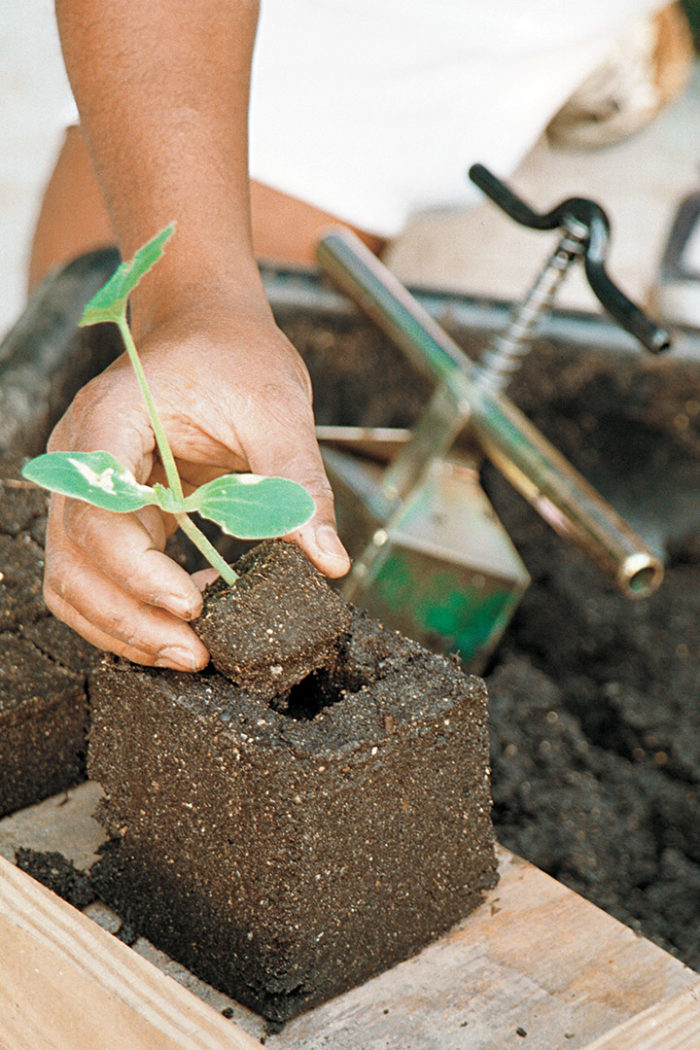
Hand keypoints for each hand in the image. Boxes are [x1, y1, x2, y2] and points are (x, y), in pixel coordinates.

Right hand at [43, 299, 349, 668]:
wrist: (208, 327)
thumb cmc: (235, 353)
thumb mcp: (277, 406)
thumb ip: (298, 482)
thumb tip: (328, 561)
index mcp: (111, 420)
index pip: (98, 507)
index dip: (136, 567)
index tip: (192, 601)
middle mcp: (81, 457)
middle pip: (75, 556)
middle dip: (129, 616)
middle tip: (194, 655)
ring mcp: (84, 486)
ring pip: (71, 577)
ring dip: (119, 626)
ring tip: (185, 656)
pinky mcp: (105, 510)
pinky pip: (91, 573)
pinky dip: (121, 611)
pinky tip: (175, 624)